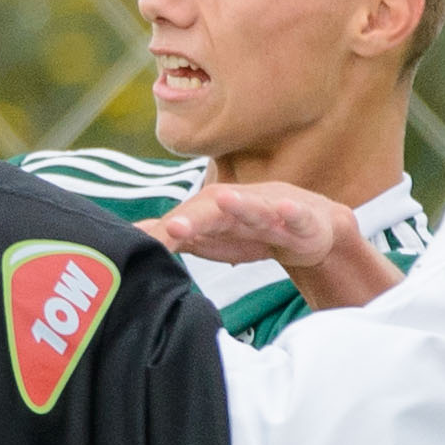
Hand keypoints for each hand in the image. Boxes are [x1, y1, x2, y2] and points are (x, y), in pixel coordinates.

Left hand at [144, 179, 397, 306]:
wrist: (310, 231)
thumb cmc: (254, 232)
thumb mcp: (214, 240)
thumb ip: (178, 238)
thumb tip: (134, 238)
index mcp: (214, 211)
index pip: (185, 220)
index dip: (163, 233)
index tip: (139, 243)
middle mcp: (240, 204)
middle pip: (213, 209)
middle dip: (193, 218)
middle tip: (173, 228)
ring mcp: (271, 209)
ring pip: (254, 207)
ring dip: (240, 204)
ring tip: (225, 200)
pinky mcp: (302, 220)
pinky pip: (297, 215)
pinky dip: (292, 211)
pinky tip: (285, 209)